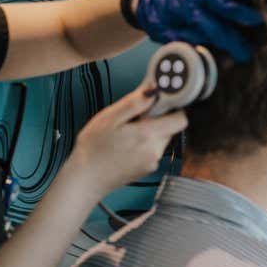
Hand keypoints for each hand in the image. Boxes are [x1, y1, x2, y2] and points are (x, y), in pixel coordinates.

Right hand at [71, 85, 187, 195]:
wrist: (86, 178)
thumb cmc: (93, 148)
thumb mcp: (110, 117)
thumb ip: (135, 102)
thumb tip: (153, 88)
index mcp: (148, 135)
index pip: (181, 118)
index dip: (172, 107)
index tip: (158, 101)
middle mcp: (155, 151)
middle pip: (171, 127)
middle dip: (157, 119)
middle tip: (134, 118)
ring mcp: (153, 162)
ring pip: (162, 138)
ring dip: (150, 131)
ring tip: (127, 133)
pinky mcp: (148, 169)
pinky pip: (154, 150)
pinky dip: (145, 144)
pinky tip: (127, 145)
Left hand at [133, 0, 263, 61]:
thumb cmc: (166, 20)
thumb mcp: (170, 36)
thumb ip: (187, 41)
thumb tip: (203, 49)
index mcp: (191, 15)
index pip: (215, 30)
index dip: (231, 43)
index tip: (245, 54)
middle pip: (222, 5)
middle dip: (239, 12)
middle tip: (257, 19)